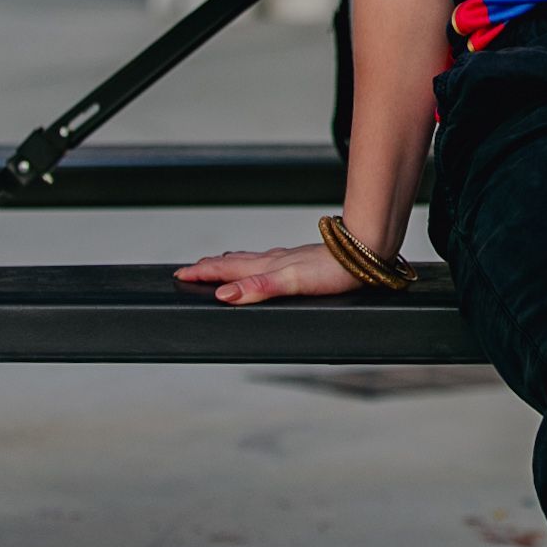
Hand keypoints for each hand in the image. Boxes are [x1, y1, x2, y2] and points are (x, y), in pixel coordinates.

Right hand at [174, 240, 363, 304]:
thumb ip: (259, 287)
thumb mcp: (292, 282)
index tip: (180, 275)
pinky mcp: (303, 261)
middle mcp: (275, 260)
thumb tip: (224, 294)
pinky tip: (265, 264)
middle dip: (210, 267)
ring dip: (231, 263)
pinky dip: (256, 263)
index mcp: (268, 266)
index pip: (228, 269)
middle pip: (235, 262)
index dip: (203, 273)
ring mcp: (289, 259)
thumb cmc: (332, 270)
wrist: (365, 252)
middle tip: (189, 271)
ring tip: (219, 263)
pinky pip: (270, 261)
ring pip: (252, 259)